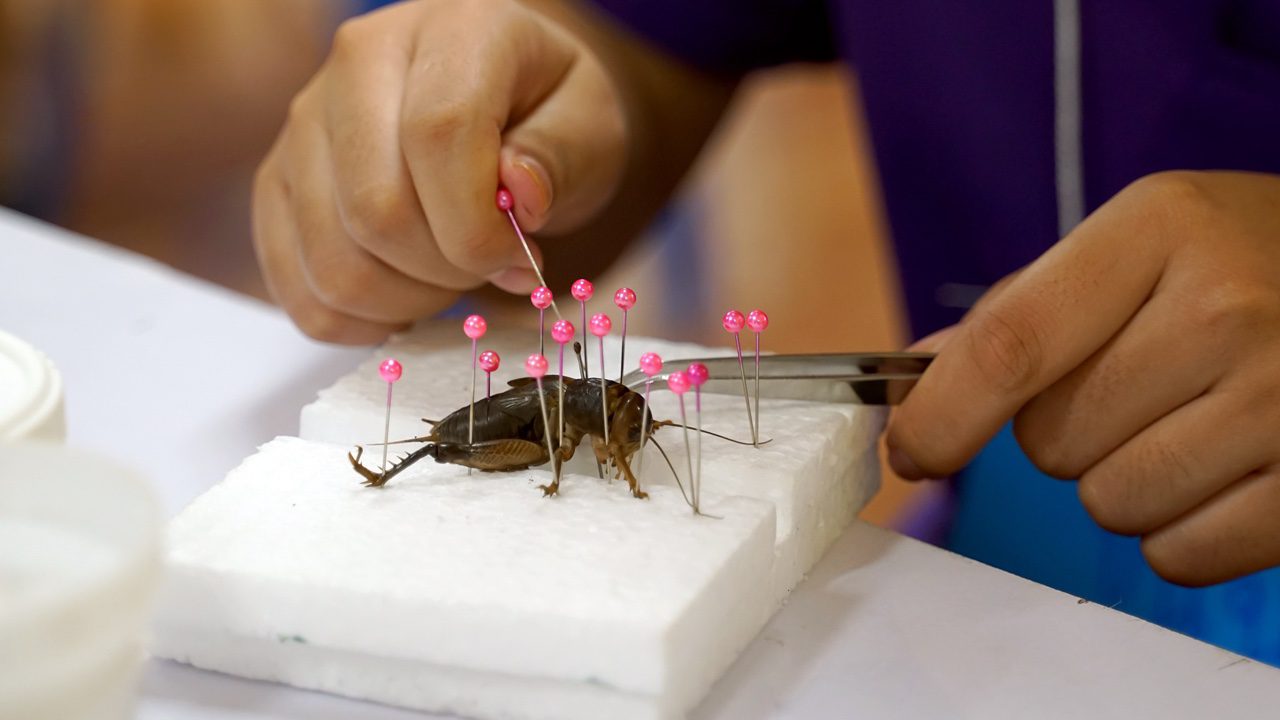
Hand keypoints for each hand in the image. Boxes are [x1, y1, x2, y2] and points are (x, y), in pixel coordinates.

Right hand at [252, 0, 625, 342]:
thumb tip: (518, 197)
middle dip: (447, 272)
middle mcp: (356, 61)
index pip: (438, 136)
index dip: (479, 225)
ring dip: (406, 300)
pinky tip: (405, 295)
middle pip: (376, 210)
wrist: (498, 99)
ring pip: (333, 261)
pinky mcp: (276, 179)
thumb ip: (560, 156)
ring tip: (450, 276)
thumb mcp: (588, 123)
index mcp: (450, 30)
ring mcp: (304, 122)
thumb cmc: (547, 111)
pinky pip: (297, 286)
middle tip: (490, 268)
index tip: (522, 259)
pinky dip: (358, 320)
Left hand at [887, 171, 1279, 585]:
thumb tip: (918, 381)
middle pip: (1050, 440)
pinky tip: (1225, 468)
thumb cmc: (1247, 260)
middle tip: (1137, 386)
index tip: (909, 451)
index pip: (1010, 346)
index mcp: (1160, 228)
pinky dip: (1182, 531)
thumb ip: (1026, 309)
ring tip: (1189, 420)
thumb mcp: (1144, 240)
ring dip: (1124, 481)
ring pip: (1110, 504)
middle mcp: (1227, 307)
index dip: (940, 415)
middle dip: (1064, 431)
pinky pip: (1180, 555)